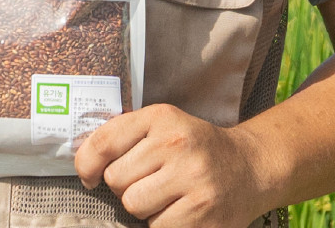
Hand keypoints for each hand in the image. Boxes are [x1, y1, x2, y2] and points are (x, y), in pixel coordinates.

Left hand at [74, 104, 265, 227]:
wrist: (249, 167)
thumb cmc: (196, 148)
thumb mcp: (164, 126)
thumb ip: (127, 136)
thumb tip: (85, 163)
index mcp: (161, 118)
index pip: (105, 141)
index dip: (87, 163)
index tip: (89, 176)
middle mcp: (175, 144)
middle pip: (116, 179)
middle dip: (126, 186)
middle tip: (148, 182)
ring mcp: (191, 179)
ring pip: (133, 205)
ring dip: (144, 208)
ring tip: (165, 197)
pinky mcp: (203, 213)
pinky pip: (157, 227)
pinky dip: (163, 224)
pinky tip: (180, 211)